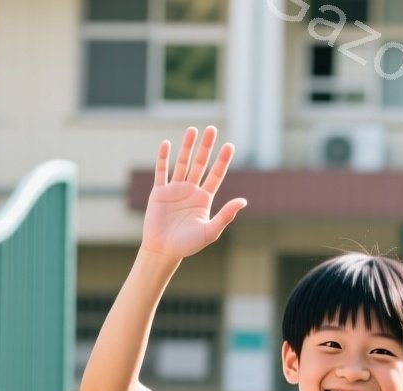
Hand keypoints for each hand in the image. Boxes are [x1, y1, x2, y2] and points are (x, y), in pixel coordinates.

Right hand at [141, 126, 246, 260]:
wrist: (163, 251)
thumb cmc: (188, 245)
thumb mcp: (210, 231)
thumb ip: (226, 215)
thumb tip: (243, 201)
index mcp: (204, 199)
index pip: (216, 175)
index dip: (222, 160)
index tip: (229, 145)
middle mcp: (191, 191)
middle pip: (200, 164)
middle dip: (206, 147)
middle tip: (211, 129)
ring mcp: (174, 190)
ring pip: (182, 163)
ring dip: (187, 147)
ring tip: (192, 129)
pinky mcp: (159, 192)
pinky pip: (161, 172)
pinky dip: (162, 158)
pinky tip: (166, 144)